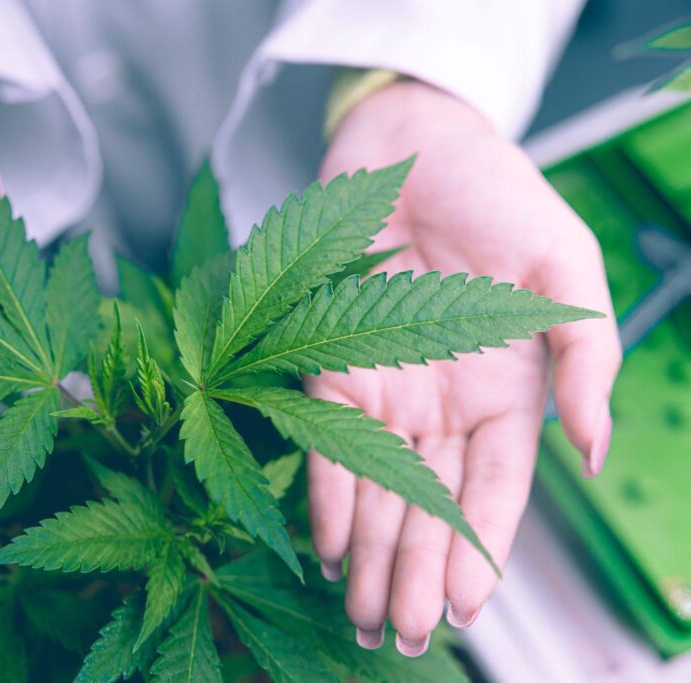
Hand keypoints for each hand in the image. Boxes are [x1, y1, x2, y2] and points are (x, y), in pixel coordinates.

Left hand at [309, 81, 620, 654]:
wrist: (413, 141)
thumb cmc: (499, 196)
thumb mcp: (565, 267)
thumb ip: (581, 358)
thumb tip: (593, 448)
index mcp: (503, 390)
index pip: (491, 488)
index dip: (476, 550)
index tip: (463, 610)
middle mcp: (439, 402)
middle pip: (427, 505)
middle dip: (414, 573)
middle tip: (398, 638)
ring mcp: (382, 385)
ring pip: (375, 488)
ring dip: (368, 554)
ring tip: (360, 617)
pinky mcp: (326, 357)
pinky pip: (323, 436)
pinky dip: (324, 491)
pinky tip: (325, 545)